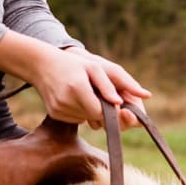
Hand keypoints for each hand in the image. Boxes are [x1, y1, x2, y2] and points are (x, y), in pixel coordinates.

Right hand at [32, 47, 150, 128]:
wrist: (41, 65)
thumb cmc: (74, 64)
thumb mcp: (98, 67)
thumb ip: (120, 82)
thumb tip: (143, 96)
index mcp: (77, 88)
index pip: (102, 112)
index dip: (113, 111)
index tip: (120, 106)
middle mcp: (66, 101)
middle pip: (96, 118)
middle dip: (104, 110)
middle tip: (104, 96)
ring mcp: (59, 110)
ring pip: (87, 120)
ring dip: (93, 111)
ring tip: (87, 93)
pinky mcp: (55, 115)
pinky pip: (77, 120)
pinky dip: (82, 112)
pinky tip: (77, 98)